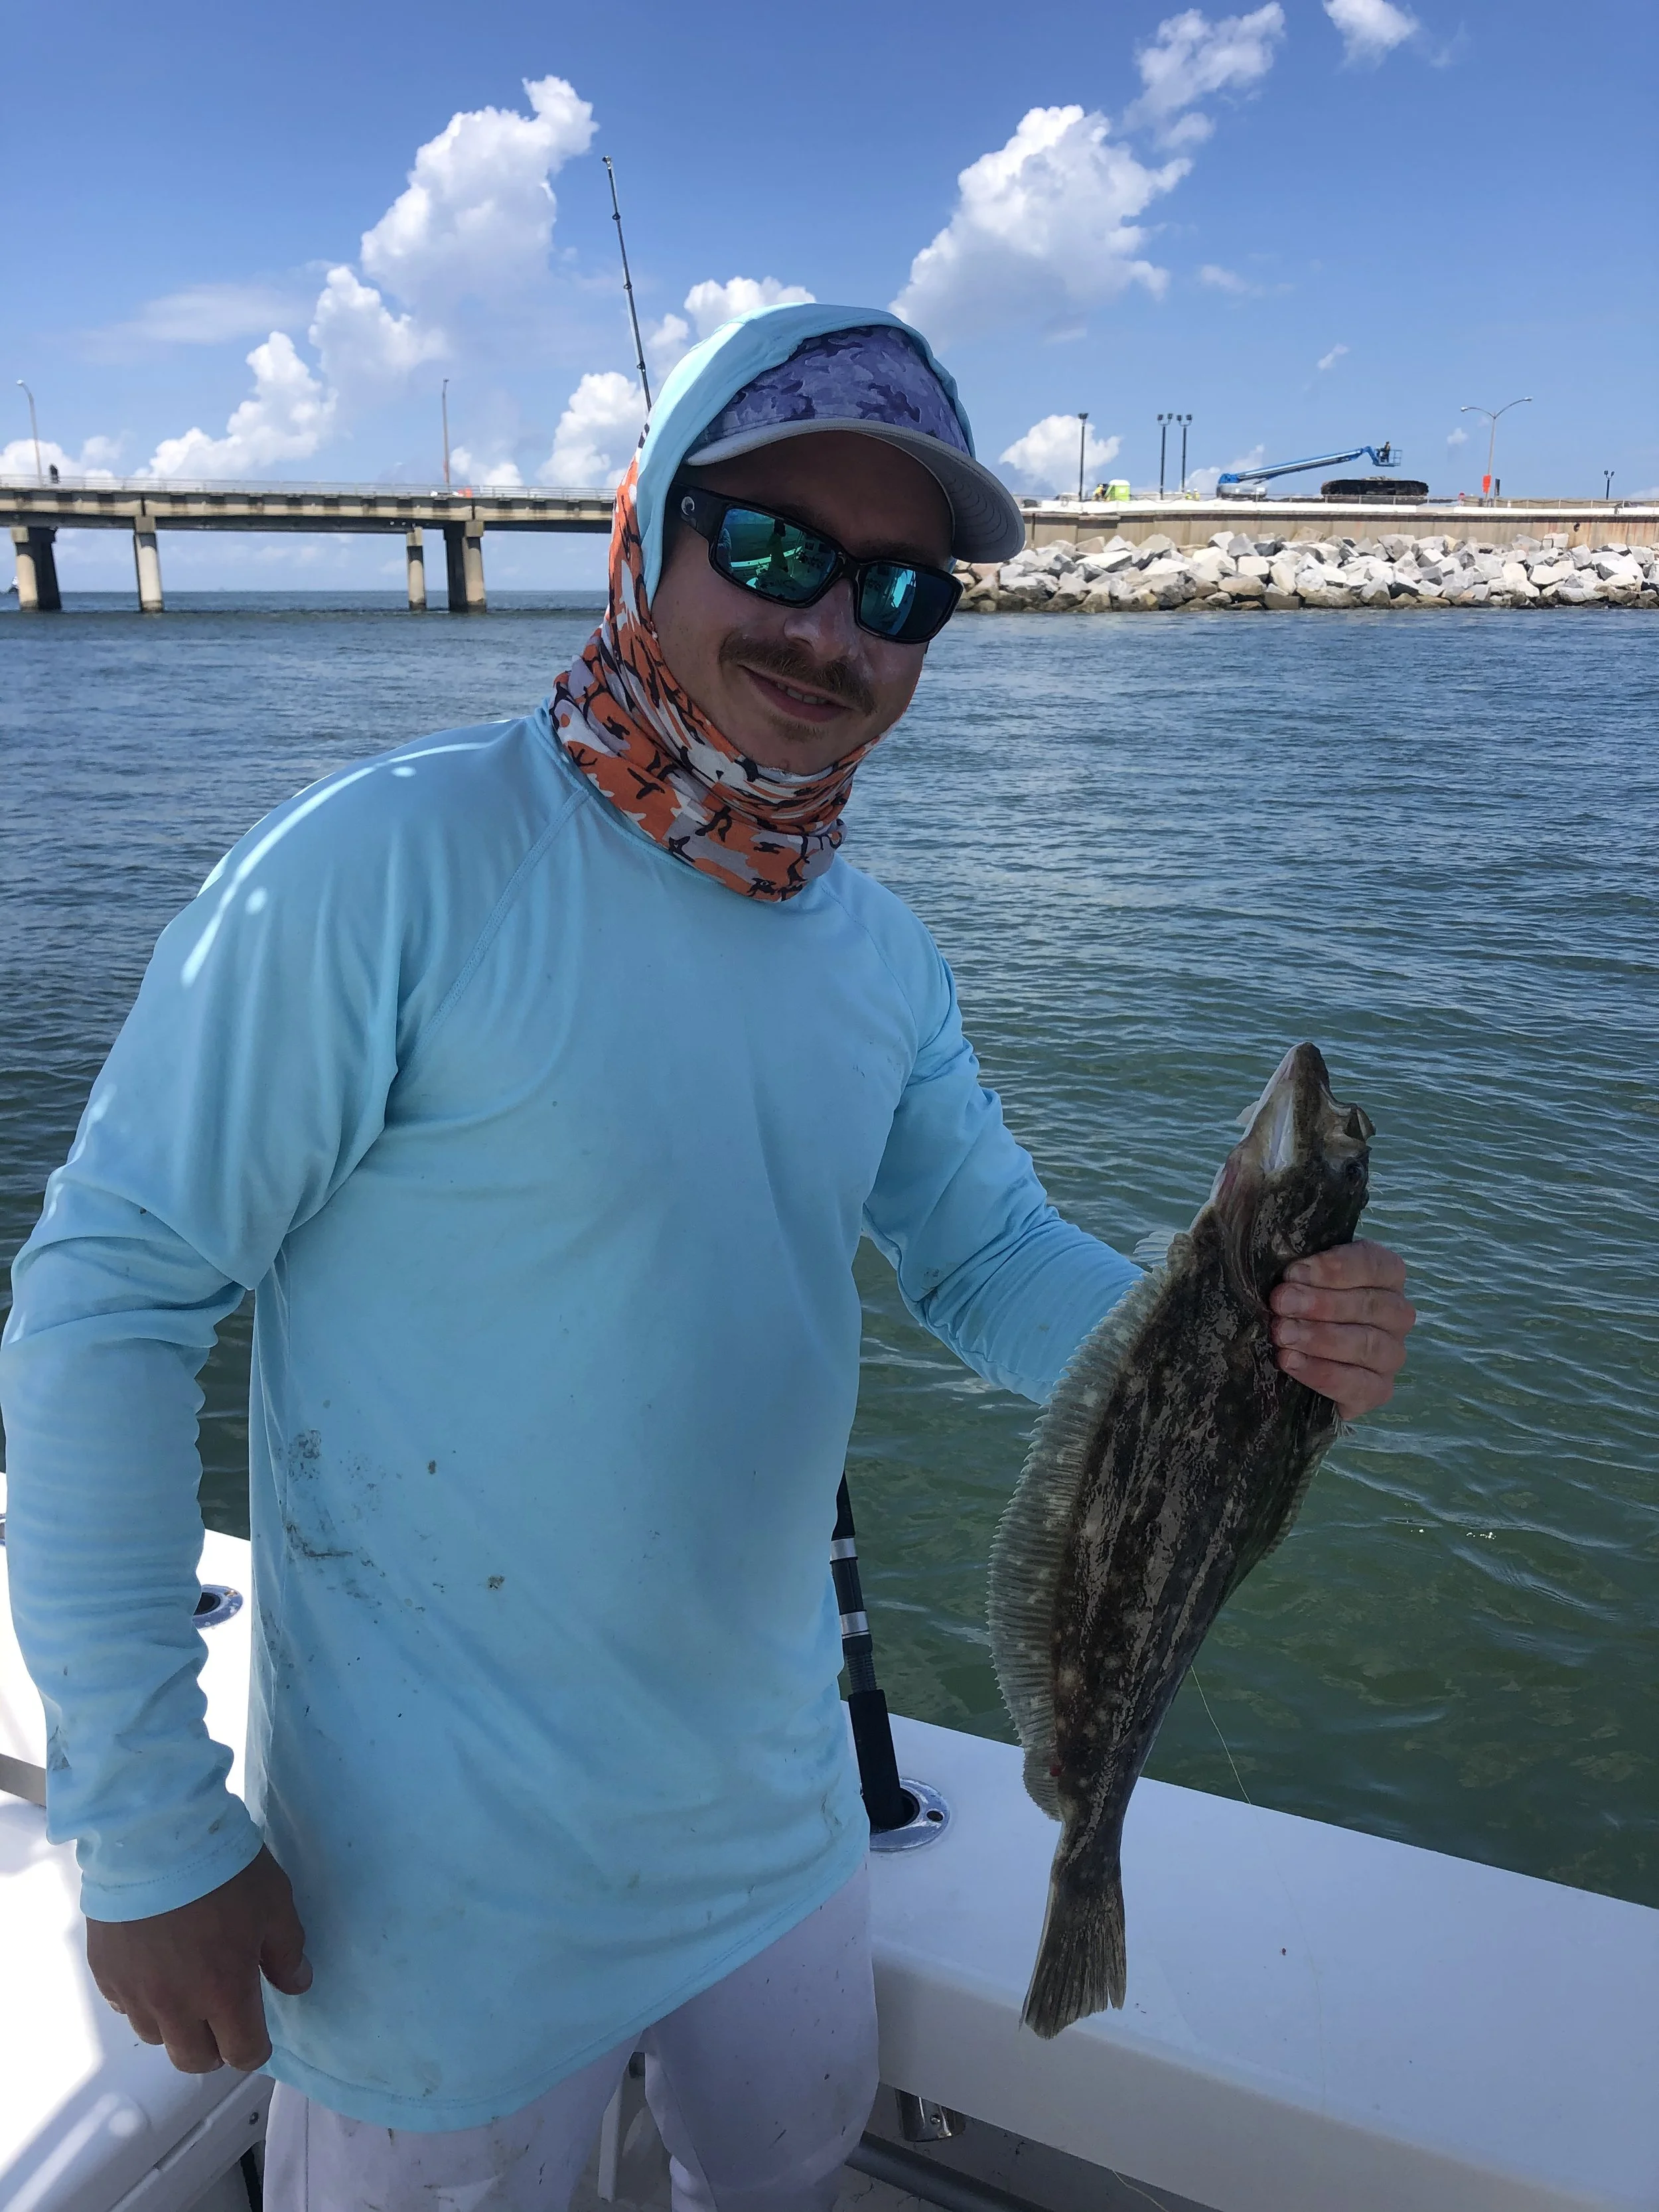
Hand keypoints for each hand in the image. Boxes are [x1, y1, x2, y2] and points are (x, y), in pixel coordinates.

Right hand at [86, 1845, 310, 2073]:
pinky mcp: (104, 1974)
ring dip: (176, 2024)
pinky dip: (143, 1999)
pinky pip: (125, 2006)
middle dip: (214, 2048)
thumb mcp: (274, 1903)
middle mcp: (175, 2006)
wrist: (154, 1836)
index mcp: (223, 1992)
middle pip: (193, 2059)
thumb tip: (297, 1984)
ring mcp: (134, 1993)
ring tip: (187, 1988)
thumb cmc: (224, 1869)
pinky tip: (155, 1968)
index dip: (255, 2048)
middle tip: (223, 2019)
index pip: (242, 2053)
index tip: (258, 2032)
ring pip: (156, 2036)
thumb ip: (287, 1951)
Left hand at [1270, 1238, 1415, 1420]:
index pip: (1377, 1264)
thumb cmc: (1289, 1302)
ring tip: (1281, 1334)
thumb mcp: (1285, 1270)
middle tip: (1279, 1303)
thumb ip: (1278, 1241)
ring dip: (1321, 1338)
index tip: (1293, 1271)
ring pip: (1369, 1344)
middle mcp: (1395, 1313)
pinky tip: (1290, 1362)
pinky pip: (1362, 1385)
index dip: (1337, 1267)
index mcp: (1383, 1275)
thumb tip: (1239, 1194)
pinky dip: (1324, 1374)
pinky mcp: (1377, 1391)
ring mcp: (1391, 1354)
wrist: (1287, 1360)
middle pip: (1372, 1305)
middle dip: (1321, 1303)